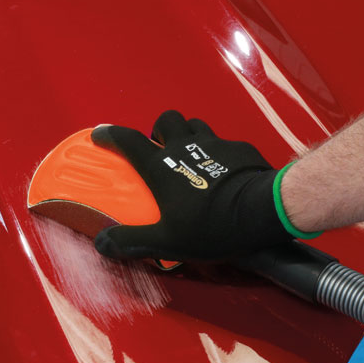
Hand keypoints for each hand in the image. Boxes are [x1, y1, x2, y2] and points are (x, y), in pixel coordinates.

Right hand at [91, 110, 294, 261]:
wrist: (263, 211)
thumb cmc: (211, 225)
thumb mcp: (167, 241)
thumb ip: (133, 241)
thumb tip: (102, 243)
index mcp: (162, 166)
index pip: (129, 141)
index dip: (111, 135)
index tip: (100, 134)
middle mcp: (185, 146)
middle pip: (166, 120)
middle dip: (159, 130)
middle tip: (160, 149)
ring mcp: (215, 143)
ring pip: (195, 124)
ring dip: (187, 134)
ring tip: (189, 155)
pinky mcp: (240, 148)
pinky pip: (223, 141)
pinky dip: (217, 151)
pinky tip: (222, 170)